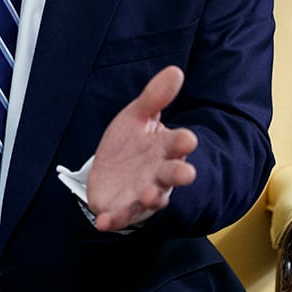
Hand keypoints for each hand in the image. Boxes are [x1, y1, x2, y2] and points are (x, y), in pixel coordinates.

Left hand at [86, 65, 198, 231]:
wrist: (113, 170)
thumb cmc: (132, 143)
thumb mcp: (139, 116)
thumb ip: (155, 96)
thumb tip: (175, 70)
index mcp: (164, 148)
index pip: (177, 144)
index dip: (182, 141)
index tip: (188, 137)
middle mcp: (157, 173)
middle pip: (171, 174)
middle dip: (178, 174)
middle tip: (187, 173)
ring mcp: (141, 192)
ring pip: (151, 197)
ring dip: (152, 198)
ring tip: (151, 196)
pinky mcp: (121, 207)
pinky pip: (119, 215)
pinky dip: (113, 220)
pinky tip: (103, 222)